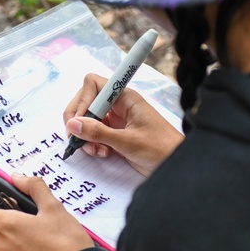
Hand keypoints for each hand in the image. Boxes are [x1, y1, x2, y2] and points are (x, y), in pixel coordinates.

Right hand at [63, 73, 183, 175]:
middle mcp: (117, 105)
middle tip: (77, 139)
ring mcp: (115, 120)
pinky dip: (92, 143)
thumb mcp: (128, 141)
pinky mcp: (115, 134)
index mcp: (124, 98)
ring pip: (88, 120)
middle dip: (79, 120)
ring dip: (85, 135)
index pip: (93, 85)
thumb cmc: (161, 148)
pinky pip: (94, 133)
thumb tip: (72, 124)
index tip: (80, 121)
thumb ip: (99, 132)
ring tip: (96, 151)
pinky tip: (102, 153)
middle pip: (86, 102)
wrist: (177, 165)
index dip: (82, 101)